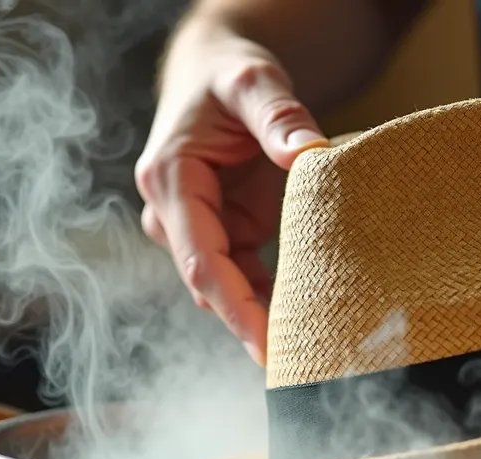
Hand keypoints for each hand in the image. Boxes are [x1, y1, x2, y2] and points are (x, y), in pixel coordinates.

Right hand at [135, 29, 328, 364]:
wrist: (214, 70)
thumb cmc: (226, 74)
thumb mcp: (252, 79)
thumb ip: (278, 113)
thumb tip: (309, 154)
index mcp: (170, 180)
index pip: (200, 261)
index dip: (234, 309)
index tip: (267, 345)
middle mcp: (173, 213)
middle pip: (211, 286)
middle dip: (251, 326)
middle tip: (299, 365)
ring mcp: (197, 228)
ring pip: (227, 289)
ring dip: (263, 319)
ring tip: (310, 355)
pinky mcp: (223, 232)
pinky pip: (244, 277)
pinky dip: (271, 300)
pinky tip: (305, 322)